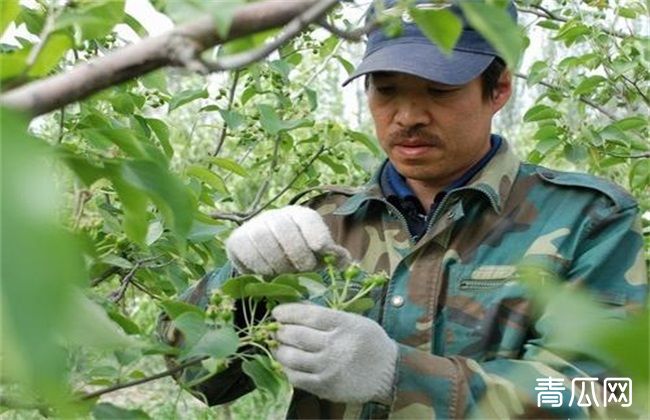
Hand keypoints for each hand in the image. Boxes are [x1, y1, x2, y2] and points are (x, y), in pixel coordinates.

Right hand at [225, 206, 349, 275]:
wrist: (266, 256)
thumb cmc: (299, 256)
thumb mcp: (318, 254)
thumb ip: (334, 257)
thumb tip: (345, 261)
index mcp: (299, 216)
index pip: (307, 219)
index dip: (315, 232)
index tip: (321, 248)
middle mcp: (275, 216)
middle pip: (284, 230)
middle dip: (297, 253)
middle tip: (304, 268)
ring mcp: (253, 226)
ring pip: (264, 240)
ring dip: (277, 262)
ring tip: (286, 272)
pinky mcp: (236, 240)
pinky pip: (246, 251)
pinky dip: (259, 265)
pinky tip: (268, 272)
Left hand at [271, 303, 397, 403]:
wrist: (390, 373)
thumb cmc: (370, 342)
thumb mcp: (354, 321)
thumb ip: (327, 314)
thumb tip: (298, 305)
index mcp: (344, 325)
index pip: (309, 315)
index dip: (289, 312)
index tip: (277, 312)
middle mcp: (336, 346)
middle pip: (296, 335)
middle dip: (280, 331)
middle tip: (275, 330)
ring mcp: (329, 368)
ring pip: (292, 358)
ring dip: (279, 350)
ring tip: (279, 346)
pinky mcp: (326, 387)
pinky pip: (297, 378)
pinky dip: (287, 370)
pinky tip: (288, 364)